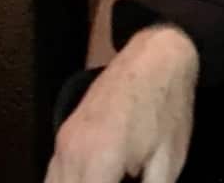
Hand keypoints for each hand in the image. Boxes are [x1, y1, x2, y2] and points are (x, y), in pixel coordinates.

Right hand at [45, 26, 198, 182]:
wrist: (157, 54)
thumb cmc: (168, 106)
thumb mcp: (169, 159)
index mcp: (98, 161)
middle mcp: (70, 154)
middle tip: (124, 182)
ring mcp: (62, 142)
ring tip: (108, 181)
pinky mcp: (64, 134)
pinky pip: (53, 175)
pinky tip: (94, 180)